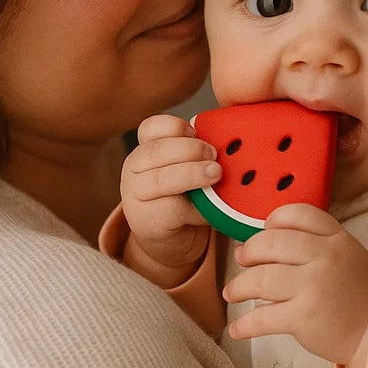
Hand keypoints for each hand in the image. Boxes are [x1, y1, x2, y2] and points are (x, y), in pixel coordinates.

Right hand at [119, 114, 219, 285]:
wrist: (172, 240)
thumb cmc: (186, 199)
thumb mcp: (190, 170)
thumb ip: (201, 156)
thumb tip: (232, 144)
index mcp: (146, 149)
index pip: (151, 128)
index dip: (175, 127)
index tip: (196, 131)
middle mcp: (135, 169)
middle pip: (155, 150)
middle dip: (189, 149)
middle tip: (214, 155)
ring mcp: (137, 195)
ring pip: (161, 178)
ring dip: (192, 173)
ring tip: (215, 173)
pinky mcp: (147, 220)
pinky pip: (172, 208)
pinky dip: (195, 206)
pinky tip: (210, 206)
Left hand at [222, 204, 367, 367]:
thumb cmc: (356, 291)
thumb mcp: (345, 252)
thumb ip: (314, 240)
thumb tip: (261, 239)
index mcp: (336, 238)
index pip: (298, 214)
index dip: (275, 220)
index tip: (264, 230)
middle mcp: (324, 257)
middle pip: (271, 243)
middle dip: (249, 252)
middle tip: (241, 260)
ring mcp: (313, 287)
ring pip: (260, 279)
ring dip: (238, 287)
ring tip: (232, 293)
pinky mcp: (303, 318)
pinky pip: (262, 318)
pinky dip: (244, 325)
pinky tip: (236, 329)